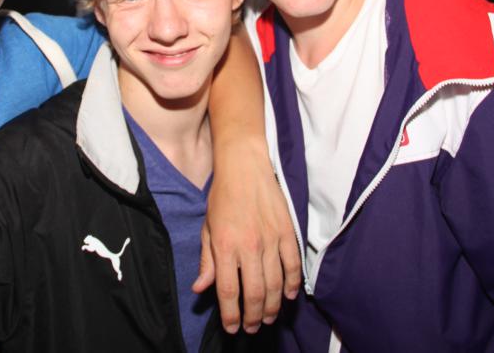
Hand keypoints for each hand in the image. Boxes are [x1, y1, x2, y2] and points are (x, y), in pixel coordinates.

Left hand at [193, 136, 301, 333]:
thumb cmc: (222, 197)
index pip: (228, 290)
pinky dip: (292, 284)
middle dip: (253, 316)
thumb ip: (206, 261)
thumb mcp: (207, 228)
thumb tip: (200, 289)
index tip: (233, 327)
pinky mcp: (288, 232)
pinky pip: (293, 265)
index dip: (231, 314)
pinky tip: (287, 295)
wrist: (245, 166)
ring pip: (275, 284)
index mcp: (225, 245)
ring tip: (268, 318)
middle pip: (255, 293)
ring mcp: (271, 239)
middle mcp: (249, 246)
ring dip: (272, 306)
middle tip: (252, 327)